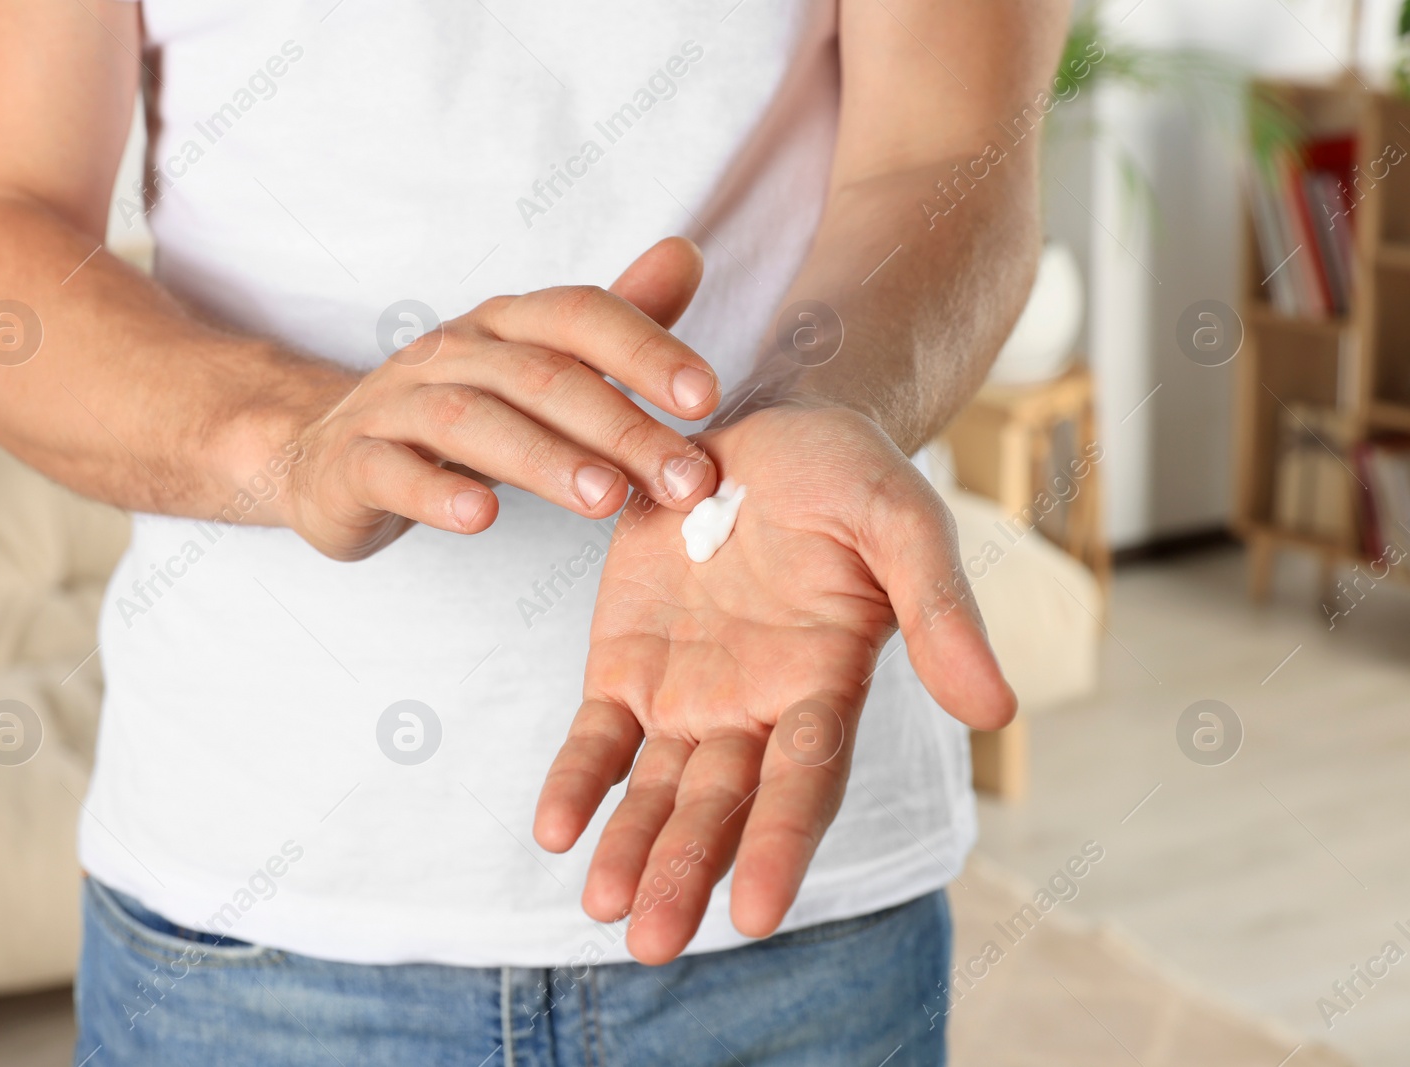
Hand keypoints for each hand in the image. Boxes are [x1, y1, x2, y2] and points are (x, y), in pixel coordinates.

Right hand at [283, 238, 720, 559]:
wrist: (326, 456)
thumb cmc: (457, 412)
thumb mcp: (535, 365)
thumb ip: (613, 324)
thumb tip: (687, 255)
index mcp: (504, 326)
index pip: (579, 315)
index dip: (645, 347)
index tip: (706, 398)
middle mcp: (451, 352)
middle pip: (539, 375)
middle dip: (619, 425)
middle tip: (682, 478)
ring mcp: (394, 404)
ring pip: (471, 420)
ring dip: (544, 457)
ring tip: (606, 499)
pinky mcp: (351, 463)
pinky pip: (391, 470)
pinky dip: (436, 492)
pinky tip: (482, 517)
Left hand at [532, 404, 1014, 963]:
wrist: (766, 429)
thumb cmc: (849, 476)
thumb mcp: (903, 524)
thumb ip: (939, 613)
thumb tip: (998, 711)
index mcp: (827, 686)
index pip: (804, 782)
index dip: (778, 844)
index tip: (751, 913)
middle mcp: (757, 709)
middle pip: (721, 805)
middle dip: (687, 871)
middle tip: (654, 943)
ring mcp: (689, 693)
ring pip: (656, 789)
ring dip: (631, 849)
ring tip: (603, 907)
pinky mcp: (627, 664)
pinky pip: (599, 738)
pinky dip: (578, 781)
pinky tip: (555, 829)